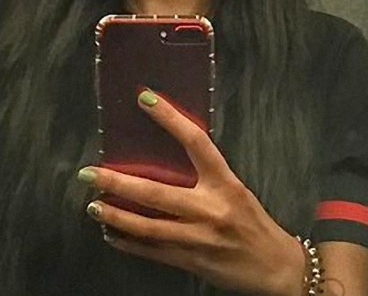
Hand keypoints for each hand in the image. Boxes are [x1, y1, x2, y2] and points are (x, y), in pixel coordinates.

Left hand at [77, 89, 305, 295]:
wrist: (277, 268)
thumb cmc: (256, 225)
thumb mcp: (237, 192)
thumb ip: (207, 178)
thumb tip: (166, 160)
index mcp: (226, 184)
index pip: (196, 142)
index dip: (170, 118)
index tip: (146, 99)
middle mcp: (211, 209)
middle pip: (156, 193)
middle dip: (118, 182)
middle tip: (90, 172)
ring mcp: (199, 238)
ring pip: (147, 226)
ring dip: (115, 215)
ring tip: (94, 205)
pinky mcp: (191, 261)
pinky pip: (151, 251)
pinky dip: (127, 242)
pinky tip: (110, 233)